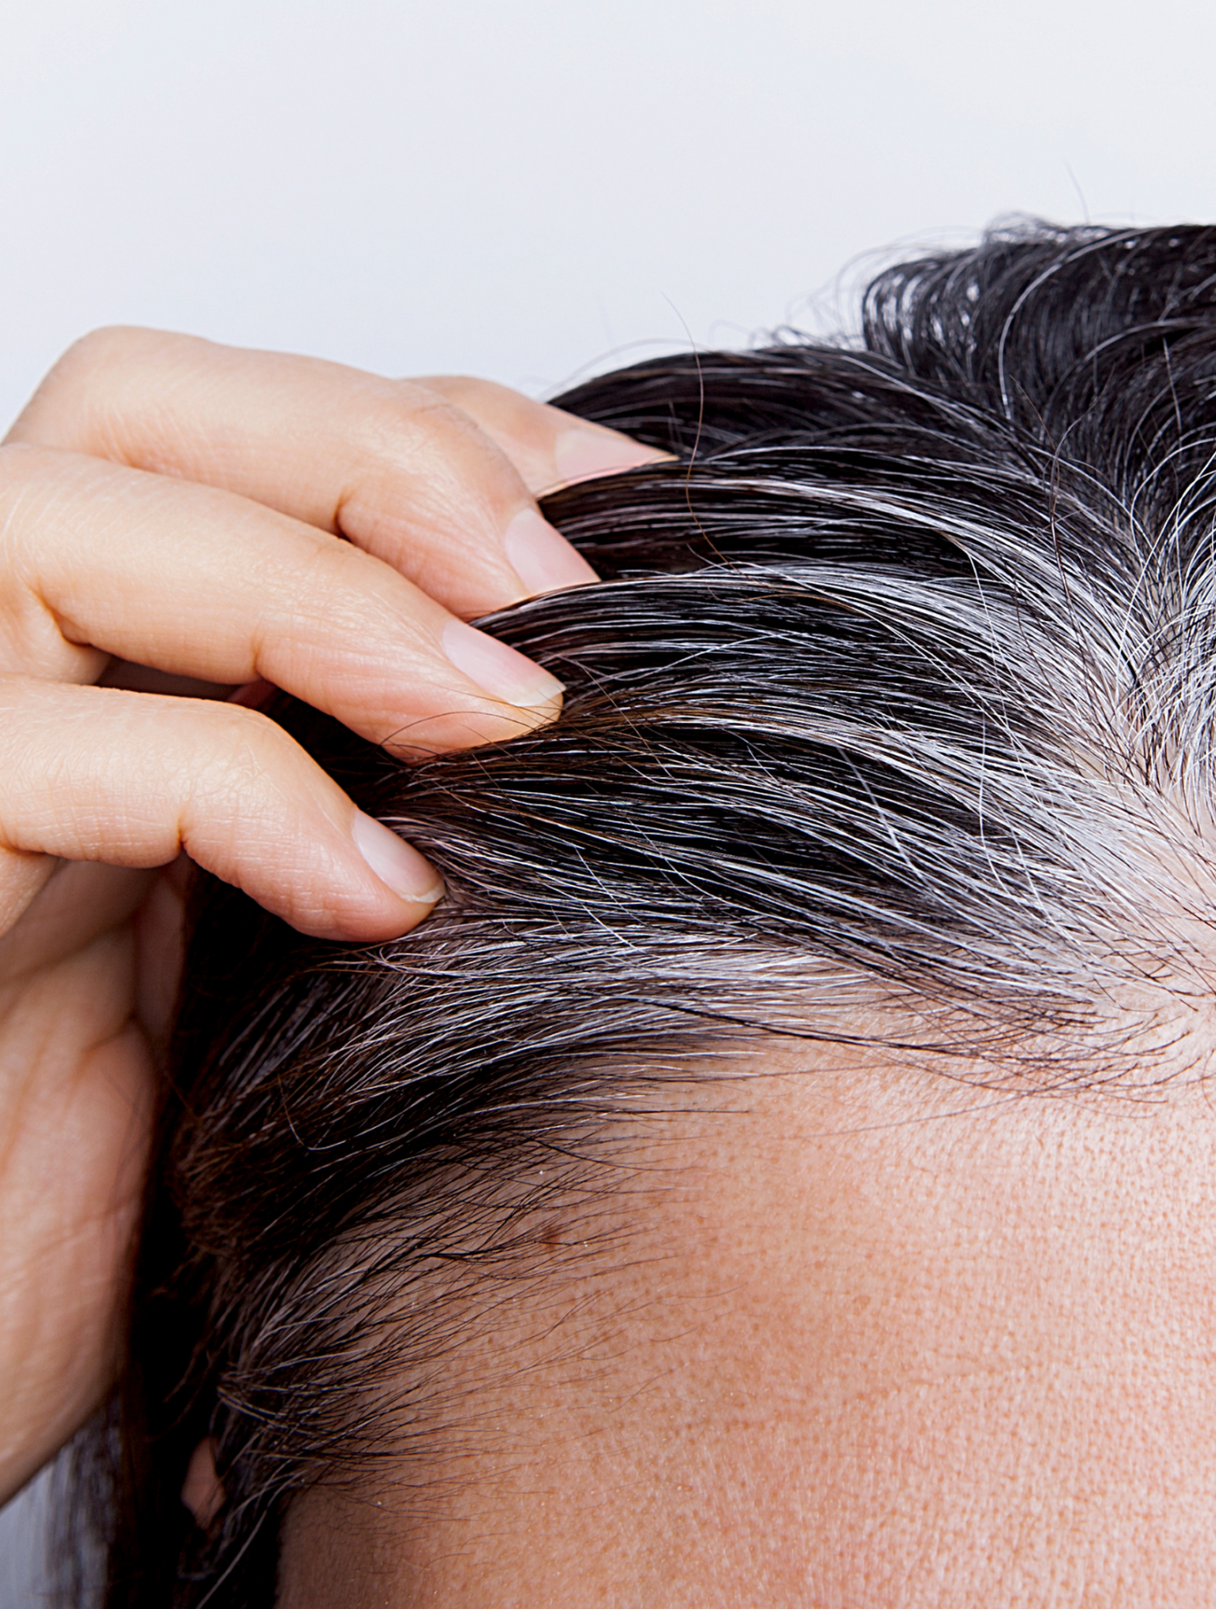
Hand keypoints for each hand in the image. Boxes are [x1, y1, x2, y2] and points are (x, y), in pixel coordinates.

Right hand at [0, 328, 663, 1501]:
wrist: (11, 1336)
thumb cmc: (188, 1143)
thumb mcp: (337, 904)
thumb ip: (406, 753)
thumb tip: (603, 650)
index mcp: (114, 642)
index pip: (258, 416)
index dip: (448, 425)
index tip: (629, 508)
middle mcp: (1, 662)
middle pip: (138, 402)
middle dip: (378, 454)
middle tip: (557, 593)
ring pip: (56, 523)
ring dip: (321, 590)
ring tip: (498, 717)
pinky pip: (27, 756)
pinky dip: (240, 793)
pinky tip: (378, 898)